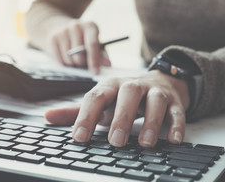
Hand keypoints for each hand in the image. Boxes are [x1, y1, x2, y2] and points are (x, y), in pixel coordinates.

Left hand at [45, 70, 189, 146]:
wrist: (159, 81)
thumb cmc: (124, 96)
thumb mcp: (101, 101)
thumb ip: (77, 111)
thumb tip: (47, 117)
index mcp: (111, 85)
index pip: (96, 97)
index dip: (86, 116)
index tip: (78, 138)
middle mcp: (132, 85)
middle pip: (127, 94)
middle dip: (121, 117)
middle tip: (115, 141)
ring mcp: (154, 91)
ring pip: (154, 101)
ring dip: (151, 121)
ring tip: (145, 143)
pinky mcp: (173, 100)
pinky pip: (176, 110)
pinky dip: (176, 124)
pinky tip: (174, 139)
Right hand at [46, 20, 110, 73]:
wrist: (60, 27)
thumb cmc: (82, 39)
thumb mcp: (94, 44)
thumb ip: (101, 54)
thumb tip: (108, 64)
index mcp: (90, 26)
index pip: (92, 45)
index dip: (94, 61)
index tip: (95, 72)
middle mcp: (76, 26)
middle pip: (79, 55)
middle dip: (82, 64)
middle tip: (82, 63)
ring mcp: (63, 31)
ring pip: (69, 60)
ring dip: (72, 64)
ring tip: (73, 57)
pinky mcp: (53, 38)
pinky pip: (59, 60)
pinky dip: (63, 63)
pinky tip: (65, 56)